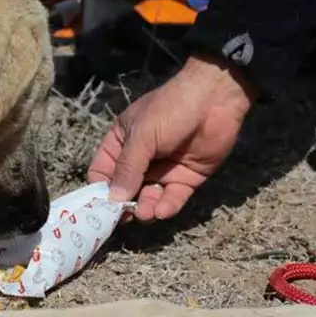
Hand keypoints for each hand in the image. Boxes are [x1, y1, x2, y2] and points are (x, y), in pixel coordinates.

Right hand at [87, 55, 254, 221]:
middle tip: (125, 217)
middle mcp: (141, 159)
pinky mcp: (186, 178)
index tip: (100, 208)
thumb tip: (113, 198)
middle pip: (126, 190)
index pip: (103, 172)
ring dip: (146, 208)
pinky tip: (163, 210)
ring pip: (149, 197)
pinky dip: (167, 206)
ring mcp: (164, 170)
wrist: (215, 99)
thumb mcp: (142, 136)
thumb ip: (128, 168)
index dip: (100, 190)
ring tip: (146, 214)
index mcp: (123, 143)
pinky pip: (173, 197)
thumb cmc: (171, 109)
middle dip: (124, 205)